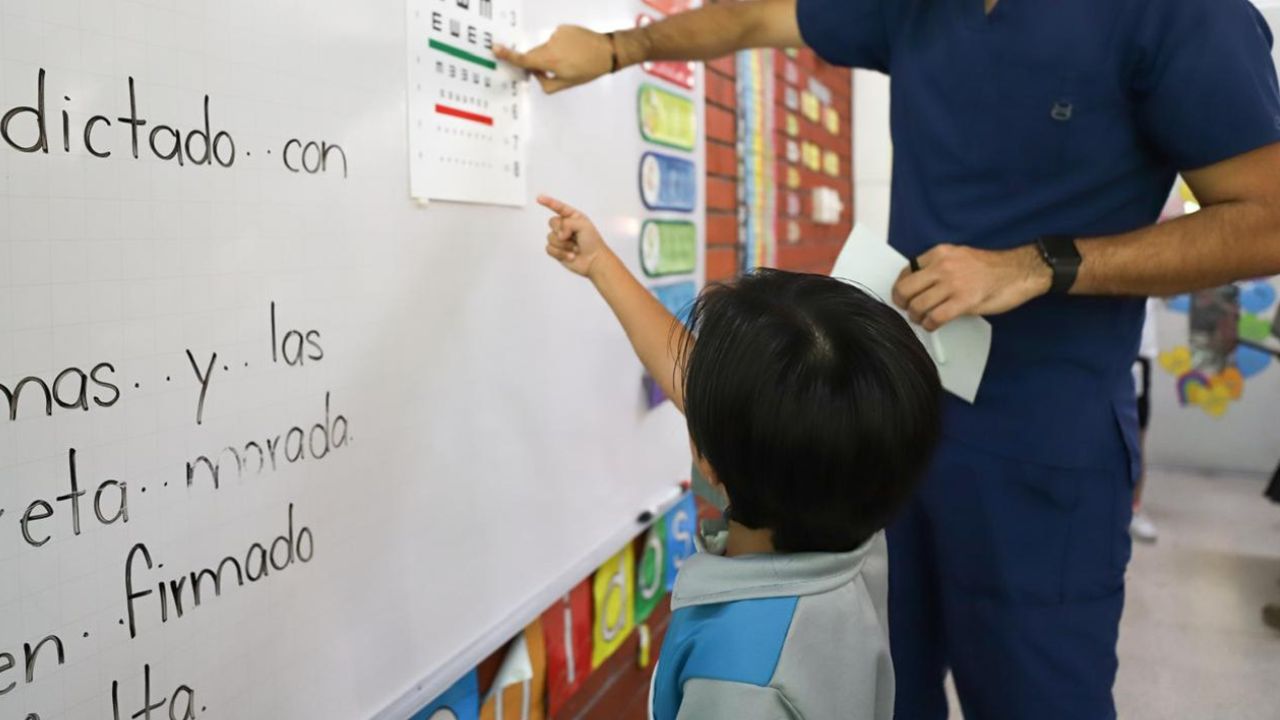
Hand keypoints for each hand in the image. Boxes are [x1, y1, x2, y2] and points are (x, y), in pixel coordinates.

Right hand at [494, 26, 613, 93]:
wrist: (607, 51)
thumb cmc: (588, 70)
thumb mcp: (566, 84)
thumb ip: (546, 83)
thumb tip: (536, 74)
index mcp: (549, 60)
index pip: (524, 60)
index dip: (508, 55)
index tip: (495, 48)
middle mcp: (550, 44)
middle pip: (535, 54)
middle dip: (540, 62)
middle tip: (558, 69)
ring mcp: (557, 34)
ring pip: (546, 47)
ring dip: (553, 53)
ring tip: (571, 58)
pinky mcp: (564, 27)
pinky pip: (555, 39)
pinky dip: (561, 45)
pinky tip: (574, 50)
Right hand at [538, 195, 614, 278]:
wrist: (594, 261)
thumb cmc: (593, 242)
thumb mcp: (584, 225)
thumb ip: (568, 223)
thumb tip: (559, 233)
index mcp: (573, 217)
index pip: (558, 207)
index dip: (548, 202)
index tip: (539, 198)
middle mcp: (565, 226)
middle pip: (552, 222)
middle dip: (563, 230)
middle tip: (574, 237)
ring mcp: (560, 238)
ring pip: (550, 237)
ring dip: (564, 245)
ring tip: (575, 248)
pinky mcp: (556, 250)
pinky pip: (549, 249)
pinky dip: (561, 253)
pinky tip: (570, 255)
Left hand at [891, 244, 1052, 330]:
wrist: (1020, 271)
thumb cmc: (991, 267)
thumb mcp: (960, 257)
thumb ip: (938, 268)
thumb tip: (919, 286)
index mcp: (941, 253)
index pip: (907, 270)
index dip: (902, 286)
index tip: (904, 295)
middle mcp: (943, 266)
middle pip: (906, 288)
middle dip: (902, 303)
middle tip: (908, 310)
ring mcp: (953, 283)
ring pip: (918, 305)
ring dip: (916, 317)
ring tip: (922, 319)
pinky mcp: (964, 301)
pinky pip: (935, 317)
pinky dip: (929, 325)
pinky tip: (933, 325)